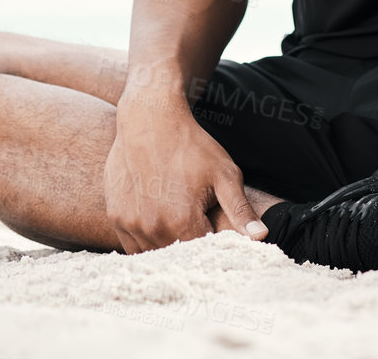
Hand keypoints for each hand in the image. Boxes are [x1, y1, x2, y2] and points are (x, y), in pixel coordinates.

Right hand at [104, 90, 265, 253]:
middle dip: (190, 247)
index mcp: (183, 222)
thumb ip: (240, 210)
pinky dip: (145, 240)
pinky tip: (156, 221)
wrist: (149, 119)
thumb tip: (261, 237)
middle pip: (178, 257)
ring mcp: (131, 224)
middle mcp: (153, 228)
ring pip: (154, 253)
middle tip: (196, 222)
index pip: (204, 255)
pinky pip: (133, 244)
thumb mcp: (223, 174)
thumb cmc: (190, 145)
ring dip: (166, 246)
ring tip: (176, 221)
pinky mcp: (116, 216)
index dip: (213, 246)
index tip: (215, 232)